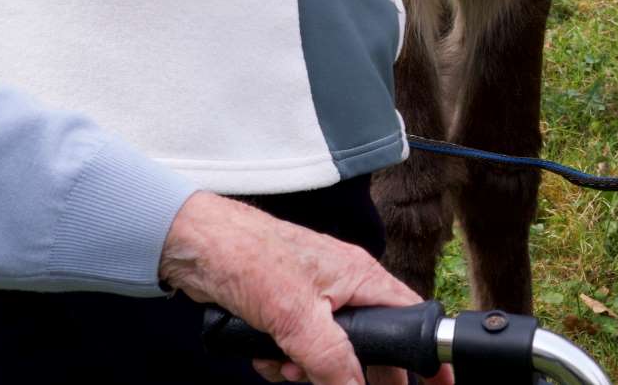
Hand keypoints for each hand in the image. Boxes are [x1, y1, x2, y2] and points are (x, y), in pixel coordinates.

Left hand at [159, 193, 451, 384]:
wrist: (194, 245)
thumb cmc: (247, 256)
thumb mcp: (297, 317)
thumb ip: (332, 359)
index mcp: (360, 277)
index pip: (409, 318)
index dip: (424, 355)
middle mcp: (343, 286)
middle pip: (369, 346)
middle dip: (351, 374)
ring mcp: (314, 300)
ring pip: (329, 354)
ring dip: (306, 371)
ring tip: (284, 367)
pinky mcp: (286, 311)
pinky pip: (299, 351)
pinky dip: (284, 362)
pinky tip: (266, 358)